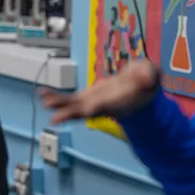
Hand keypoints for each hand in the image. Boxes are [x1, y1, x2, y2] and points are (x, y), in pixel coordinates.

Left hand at [40, 59, 159, 124]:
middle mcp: (102, 106)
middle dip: (71, 114)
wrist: (138, 90)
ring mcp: (92, 103)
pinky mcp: (86, 97)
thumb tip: (146, 78)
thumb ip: (149, 75)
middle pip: (85, 112)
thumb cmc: (145, 82)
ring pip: (73, 106)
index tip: (88, 111)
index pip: (107, 106)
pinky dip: (57, 97)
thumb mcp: (151, 75)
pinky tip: (42, 93)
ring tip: (44, 101)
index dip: (98, 108)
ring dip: (59, 105)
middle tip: (55, 118)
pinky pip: (69, 99)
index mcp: (118, 102)